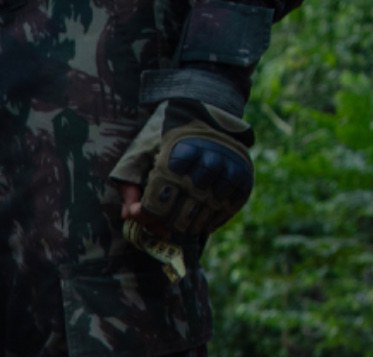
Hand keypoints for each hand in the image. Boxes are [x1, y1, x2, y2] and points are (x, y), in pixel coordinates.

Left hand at [110, 102, 254, 245]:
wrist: (206, 115)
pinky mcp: (244, 175)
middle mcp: (207, 157)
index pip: (160, 196)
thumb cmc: (166, 140)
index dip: (149, 212)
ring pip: (207, 211)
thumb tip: (129, 215)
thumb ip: (131, 184)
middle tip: (162, 225)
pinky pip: (228, 208)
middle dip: (169, 222)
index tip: (143, 215)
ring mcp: (229, 167)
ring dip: (191, 225)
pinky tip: (200, 223)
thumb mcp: (142, 154)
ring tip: (180, 225)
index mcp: (178, 150)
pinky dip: (212, 221)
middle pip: (184, 208)